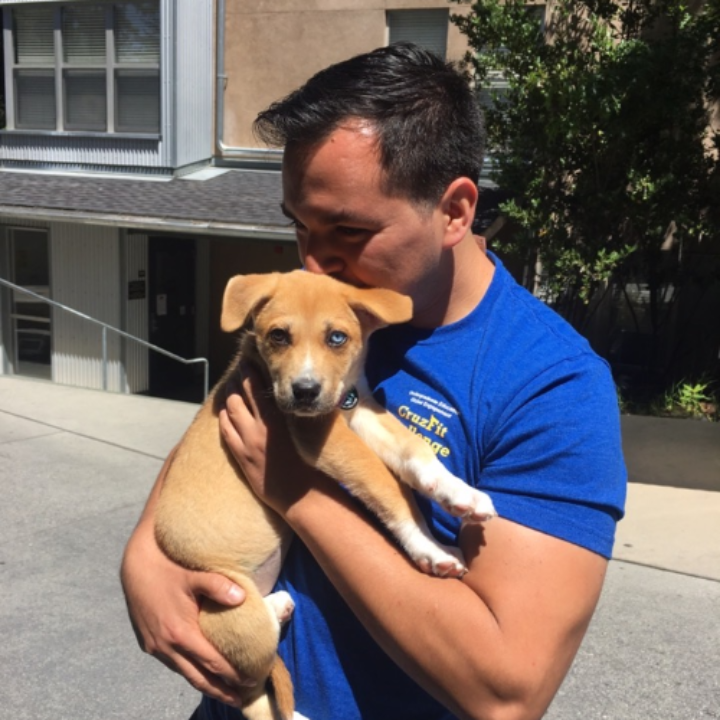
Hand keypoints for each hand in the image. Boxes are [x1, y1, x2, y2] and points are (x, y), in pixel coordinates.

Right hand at [120, 517, 251, 706]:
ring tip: (226, 690)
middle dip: (221, 691)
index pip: (213, 662)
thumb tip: (243, 597)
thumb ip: (218, 585)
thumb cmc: (169, 568)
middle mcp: (166, 646)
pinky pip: (173, 663)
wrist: (136, 565)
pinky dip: (190, 670)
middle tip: (242, 699)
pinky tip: (201, 670)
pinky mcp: (148, 644)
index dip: (233, 675)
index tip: (252, 681)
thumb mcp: (194, 574)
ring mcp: (155, 647)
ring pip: (184, 673)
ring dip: (206, 683)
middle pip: (199, 677)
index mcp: (180, 633)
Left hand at [219, 363, 312, 513]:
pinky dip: (225, 418)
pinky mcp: (242, 457)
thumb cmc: (316, 464)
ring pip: (231, 411)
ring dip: (230, 395)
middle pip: (241, 394)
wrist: (303, 497)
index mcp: (278, 419)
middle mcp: (260, 428)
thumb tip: (315, 395)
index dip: (252, 369)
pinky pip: (226, 432)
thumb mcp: (316, 432)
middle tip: (240, 365)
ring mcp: (248, 443)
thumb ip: (310, 412)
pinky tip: (226, 412)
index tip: (251, 356)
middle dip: (239, 378)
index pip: (258, 386)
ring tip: (231, 385)